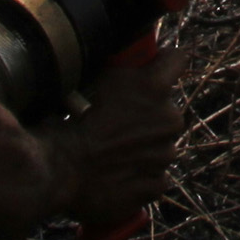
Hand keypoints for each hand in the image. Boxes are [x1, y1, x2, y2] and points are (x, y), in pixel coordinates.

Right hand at [45, 46, 187, 238]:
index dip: (164, 61)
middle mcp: (169, 118)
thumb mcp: (99, 79)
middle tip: (119, 124)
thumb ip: (126, 68)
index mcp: (154, 87)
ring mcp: (166, 153)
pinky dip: (139, 177)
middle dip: (148, 116)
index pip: (177, 59)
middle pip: (166, 110)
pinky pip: (154, 176)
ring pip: (161, 145)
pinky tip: (117, 175)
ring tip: (113, 153)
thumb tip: (134, 57)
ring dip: (143, 148)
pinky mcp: (157, 183)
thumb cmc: (74, 121)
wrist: (63, 169)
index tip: (154, 66)